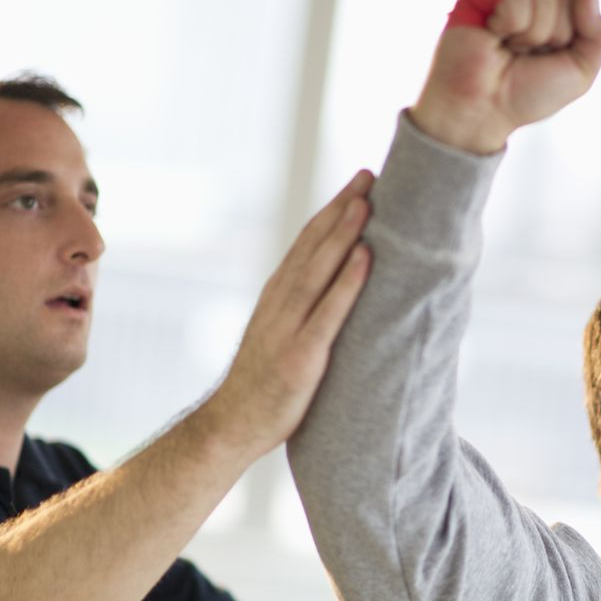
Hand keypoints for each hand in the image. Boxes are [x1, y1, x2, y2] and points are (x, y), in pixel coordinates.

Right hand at [202, 171, 373, 459]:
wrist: (231, 427)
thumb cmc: (265, 386)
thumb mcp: (282, 337)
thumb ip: (303, 312)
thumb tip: (334, 289)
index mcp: (277, 297)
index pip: (306, 244)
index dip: (331, 211)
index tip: (357, 183)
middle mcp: (280, 304)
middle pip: (313, 246)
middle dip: (341, 208)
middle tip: (369, 174)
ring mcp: (288, 329)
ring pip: (319, 270)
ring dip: (344, 233)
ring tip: (368, 201)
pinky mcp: (300, 357)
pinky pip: (328, 313)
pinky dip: (348, 283)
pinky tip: (366, 257)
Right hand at [410, 0, 600, 154]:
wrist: (485, 109)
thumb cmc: (526, 94)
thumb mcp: (581, 73)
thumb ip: (600, 36)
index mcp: (559, 13)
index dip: (582, 15)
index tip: (565, 46)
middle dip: (558, 30)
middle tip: (533, 53)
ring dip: (533, 32)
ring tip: (513, 49)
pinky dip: (512, 24)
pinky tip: (497, 37)